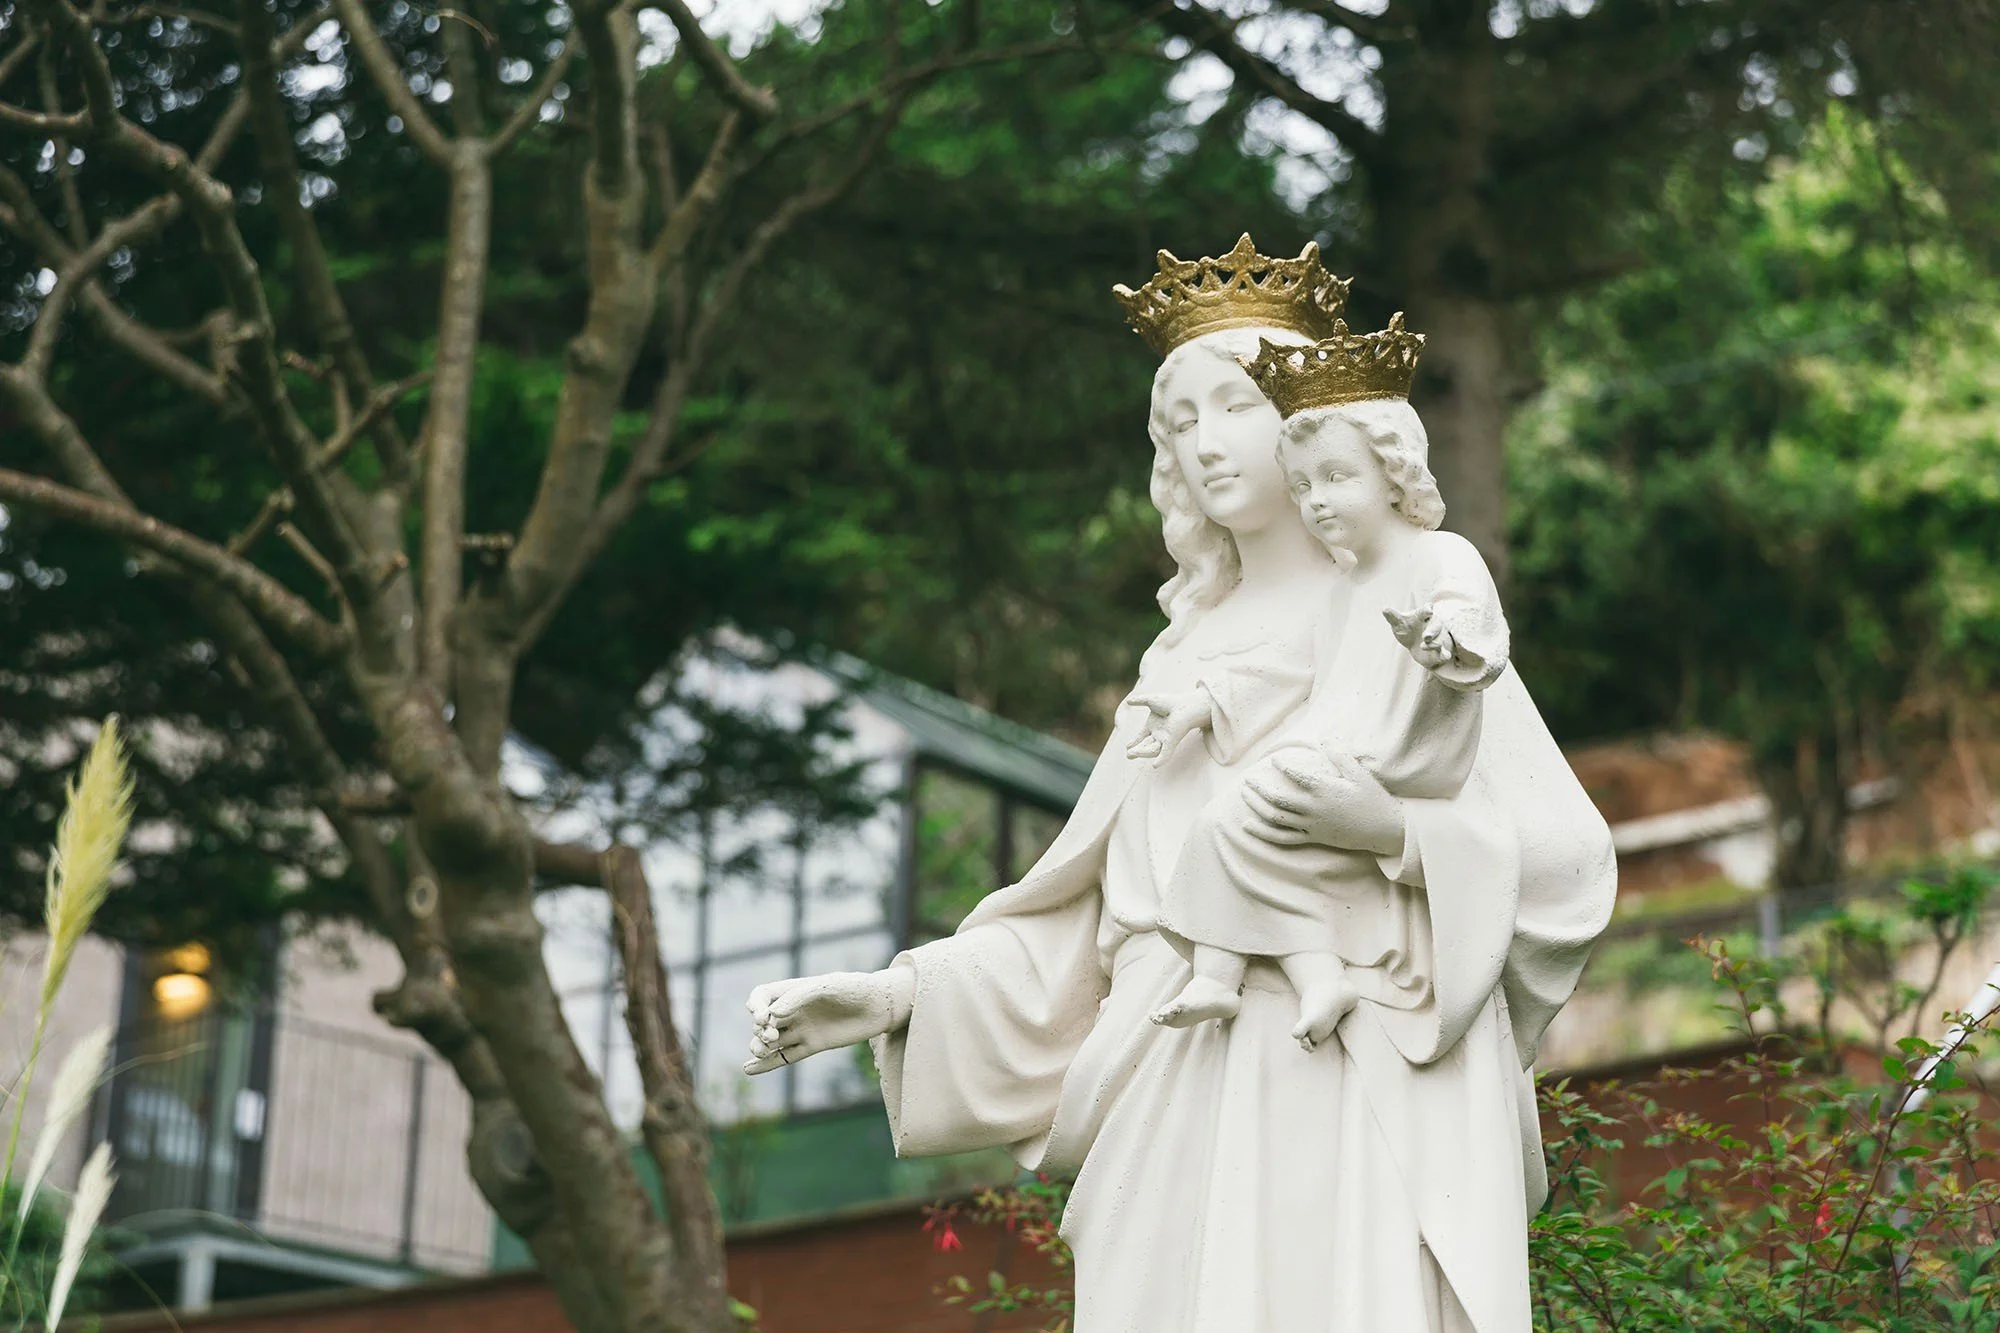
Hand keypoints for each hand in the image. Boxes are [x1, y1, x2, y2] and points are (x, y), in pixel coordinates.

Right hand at [743, 968, 913, 1075]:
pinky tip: (749, 1069)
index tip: (760, 1016)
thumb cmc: (857, 988)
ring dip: (759, 1046)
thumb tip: (773, 1014)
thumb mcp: (830, 986)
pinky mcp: (813, 1045)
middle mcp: (794, 1009)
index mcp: (794, 990)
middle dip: (760, 1029)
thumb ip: (801, 996)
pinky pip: (785, 1056)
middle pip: (763, 1021)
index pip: (762, 996)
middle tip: (772, 1035)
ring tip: (761, 1050)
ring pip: (771, 1041)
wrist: (882, 1006)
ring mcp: (802, 1028)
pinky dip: (766, 1064)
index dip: (755, 1005)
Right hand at [1125, 691, 1213, 764]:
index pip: (1141, 736)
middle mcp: (1159, 734)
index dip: (1134, 742)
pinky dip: (1161, 760)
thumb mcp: (1151, 700)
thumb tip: (1128, 701)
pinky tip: (1155, 766)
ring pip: (1152, 749)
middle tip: (1128, 756)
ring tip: (1131, 754)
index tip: (1127, 747)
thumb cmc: (1172, 702)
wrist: (1185, 704)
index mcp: (1153, 725)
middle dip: (1136, 751)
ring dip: (1142, 752)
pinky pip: (1166, 753)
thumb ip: (1139, 701)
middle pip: (1145, 745)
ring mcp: (1165, 739)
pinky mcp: (1172, 741)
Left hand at [1239, 749, 1404, 857]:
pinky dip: (1262, 833)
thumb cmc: (1373, 799)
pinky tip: (1247, 826)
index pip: (1296, 776)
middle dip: (1259, 787)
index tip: (1274, 760)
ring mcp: (1310, 826)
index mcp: (1325, 790)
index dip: (1282, 767)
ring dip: (1256, 805)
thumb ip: (1340, 756)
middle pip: (1277, 798)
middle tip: (1248, 777)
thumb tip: (1324, 738)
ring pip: (1275, 817)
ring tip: (1244, 793)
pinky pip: (1282, 838)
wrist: (1383, 831)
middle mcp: (1313, 809)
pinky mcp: (1311, 838)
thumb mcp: (1360, 774)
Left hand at [1383, 603, 1455, 669]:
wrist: (1415, 645)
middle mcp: (1433, 626)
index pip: (1425, 611)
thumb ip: (1393, 616)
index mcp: (1423, 616)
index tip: (1428, 610)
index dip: (1427, 610)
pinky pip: (1445, 653)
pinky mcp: (1439, 652)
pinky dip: (1445, 654)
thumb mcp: (1399, 623)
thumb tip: (1384, 609)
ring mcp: (1437, 638)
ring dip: (1434, 644)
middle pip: (1436, 626)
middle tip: (1426, 636)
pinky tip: (1445, 656)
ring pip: (1439, 640)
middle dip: (1432, 630)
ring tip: (1423, 646)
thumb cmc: (1407, 629)